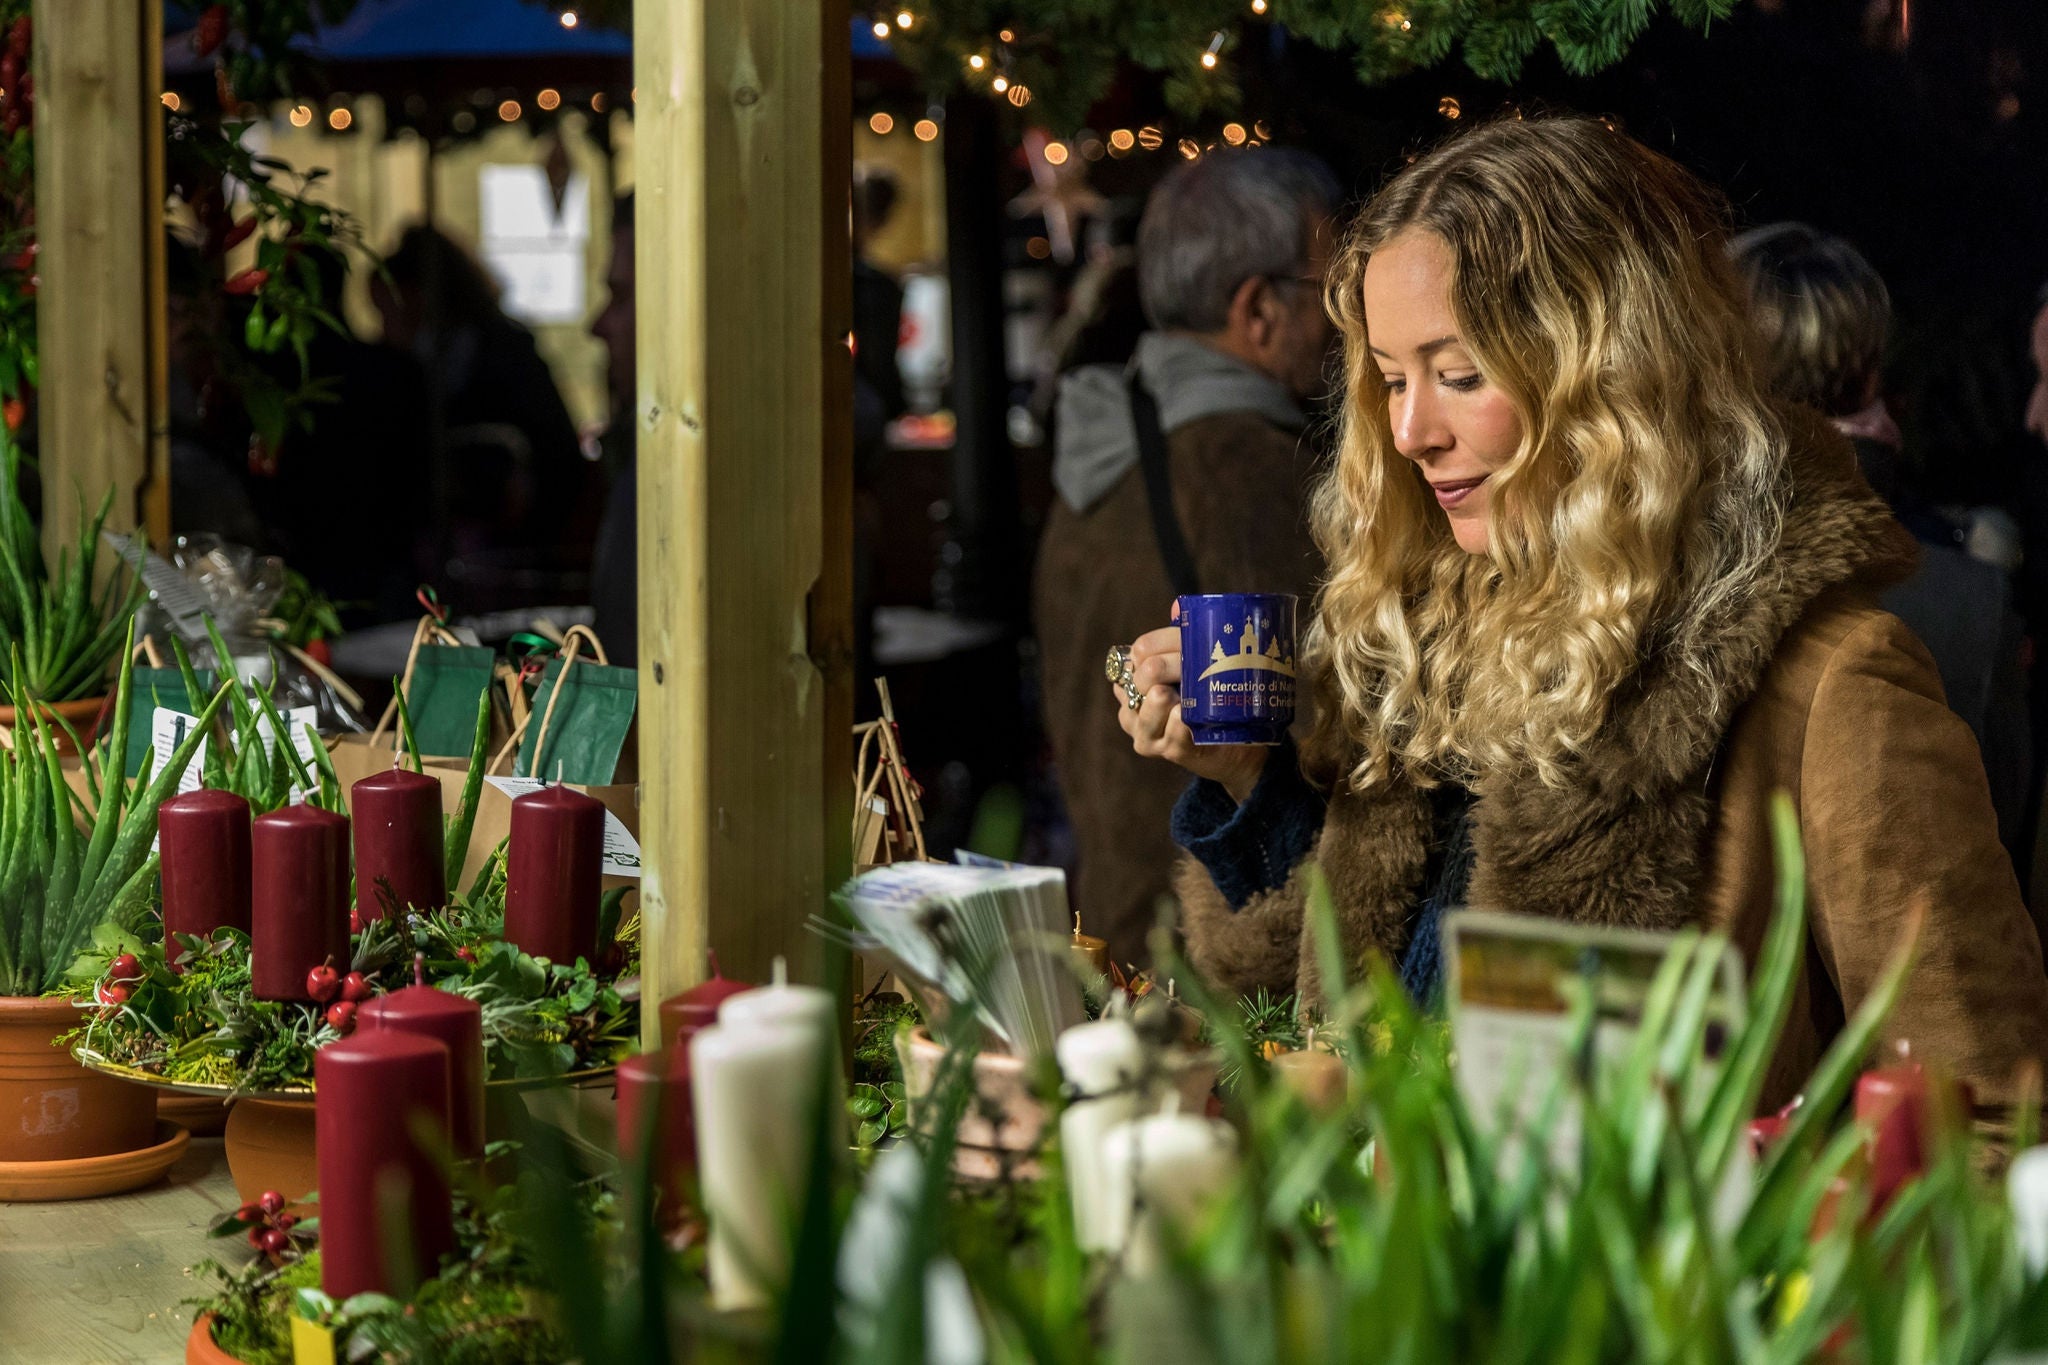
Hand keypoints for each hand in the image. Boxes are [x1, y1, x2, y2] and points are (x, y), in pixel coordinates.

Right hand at [1112, 610, 1269, 802]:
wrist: (1235, 741)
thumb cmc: (1207, 698)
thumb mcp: (1194, 665)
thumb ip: (1182, 637)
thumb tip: (1178, 606)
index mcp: (1134, 682)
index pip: (1134, 654)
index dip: (1157, 646)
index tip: (1183, 644)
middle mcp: (1134, 707)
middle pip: (1143, 676)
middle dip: (1164, 668)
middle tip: (1188, 667)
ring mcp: (1149, 732)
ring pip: (1149, 707)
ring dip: (1164, 699)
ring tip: (1177, 696)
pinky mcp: (1171, 751)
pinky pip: (1170, 735)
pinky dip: (1177, 724)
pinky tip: (1185, 718)